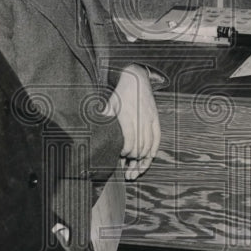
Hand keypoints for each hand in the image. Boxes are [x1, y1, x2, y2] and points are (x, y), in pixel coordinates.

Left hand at [107, 65, 160, 179]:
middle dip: (132, 162)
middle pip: (139, 148)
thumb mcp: (108, 106)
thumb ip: (103, 122)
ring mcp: (149, 120)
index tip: (118, 158)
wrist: (136, 79)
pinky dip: (152, 152)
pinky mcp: (156, 120)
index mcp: (126, 117)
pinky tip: (147, 160)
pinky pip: (157, 140)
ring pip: (148, 147)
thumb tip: (93, 137)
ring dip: (142, 161)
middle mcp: (139, 120)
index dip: (124, 154)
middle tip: (126, 171)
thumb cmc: (119, 95)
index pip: (128, 143)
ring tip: (134, 171)